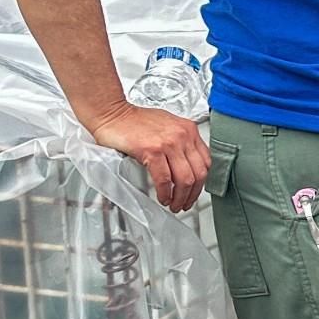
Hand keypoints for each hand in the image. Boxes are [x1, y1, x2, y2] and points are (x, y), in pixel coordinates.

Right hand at [89, 106, 209, 212]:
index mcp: (189, 130)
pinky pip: (165, 179)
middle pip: (198, 174)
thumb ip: (180, 143)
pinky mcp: (152, 150)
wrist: (113, 113)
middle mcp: (182, 135)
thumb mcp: (168, 126)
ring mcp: (169, 143)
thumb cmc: (135, 121)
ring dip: (180, 198)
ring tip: (174, 204)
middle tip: (185, 203)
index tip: (195, 190)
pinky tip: (163, 197)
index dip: (201, 182)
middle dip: (193, 194)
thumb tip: (187, 165)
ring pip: (185, 179)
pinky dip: (165, 193)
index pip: (206, 162)